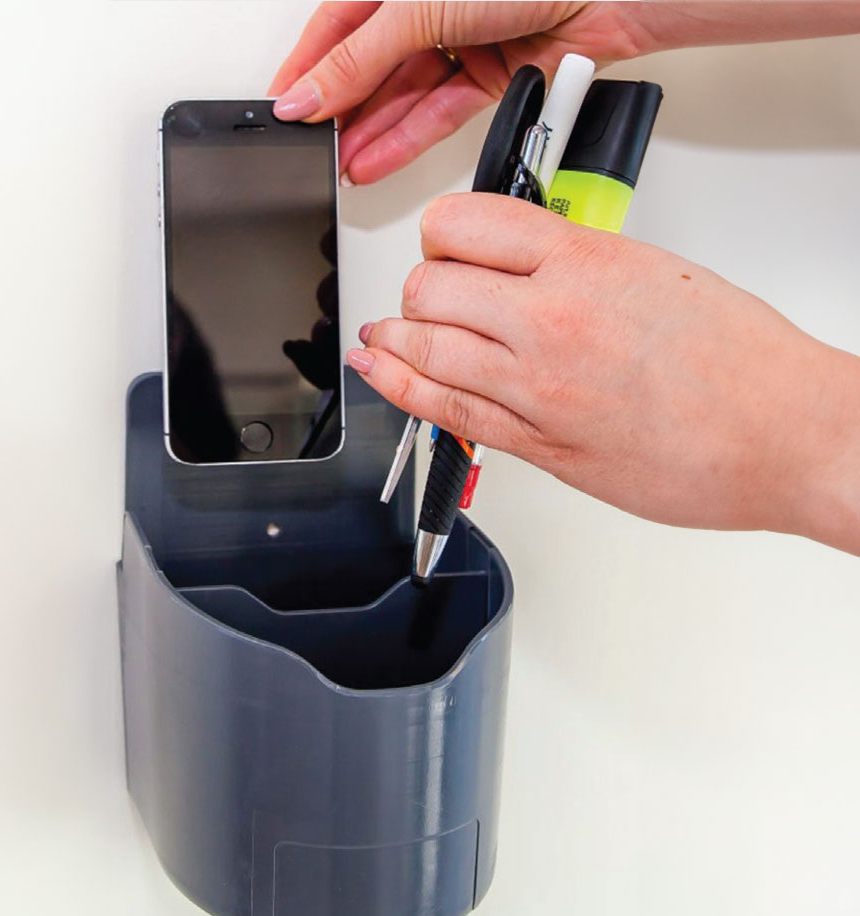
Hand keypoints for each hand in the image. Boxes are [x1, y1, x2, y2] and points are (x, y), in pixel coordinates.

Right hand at [270, 2, 859, 184]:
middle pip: (368, 68)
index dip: (307, 70)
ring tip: (340, 171)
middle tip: (311, 153)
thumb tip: (307, 95)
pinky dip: (407, 141)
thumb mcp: (421, 8)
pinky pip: (436, 115)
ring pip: (402, 98)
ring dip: (371, 136)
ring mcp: (460, 42)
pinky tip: (375, 163)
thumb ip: (359, 59)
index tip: (280, 111)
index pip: (336, 26)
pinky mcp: (488, 76)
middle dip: (341, 113)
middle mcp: (428, 8)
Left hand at [346, 194, 859, 553]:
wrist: (784, 436)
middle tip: (430, 296)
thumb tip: (526, 268)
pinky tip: (380, 372)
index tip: (442, 241)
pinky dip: (400, 388)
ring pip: (424, 347)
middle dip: (421, 289)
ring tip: (387, 335)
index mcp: (585, 261)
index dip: (442, 230)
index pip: (466, 223)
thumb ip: (578, 267)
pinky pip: (446, 411)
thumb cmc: (742, 361)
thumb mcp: (658, 272)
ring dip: (397, 337)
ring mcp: (538, 387)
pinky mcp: (538, 445)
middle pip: (430, 286)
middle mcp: (551, 320)